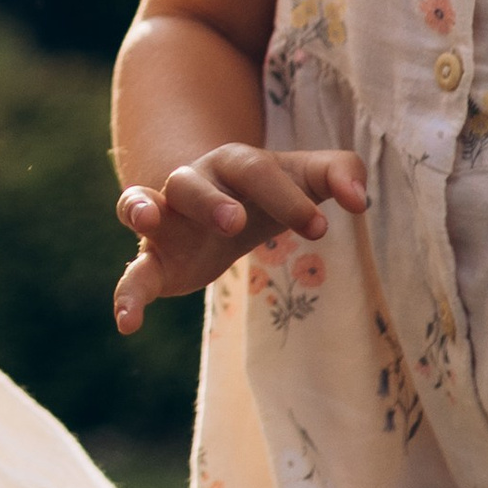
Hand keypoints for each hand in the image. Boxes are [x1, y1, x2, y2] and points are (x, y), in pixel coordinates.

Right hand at [113, 141, 365, 332]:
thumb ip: (339, 174)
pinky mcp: (155, 262)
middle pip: (192, 182)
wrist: (218, 204)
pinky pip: (132, 274)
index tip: (321, 231)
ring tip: (146, 220)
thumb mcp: (305, 178)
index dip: (288, 198)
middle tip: (235, 223)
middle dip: (210, 199)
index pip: (258, 172)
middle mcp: (192, 183)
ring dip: (141, 209)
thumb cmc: (269, 192)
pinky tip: (127, 324)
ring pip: (141, 204)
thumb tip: (362, 201)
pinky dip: (126, 294)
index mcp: (234, 163)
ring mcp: (167, 221)